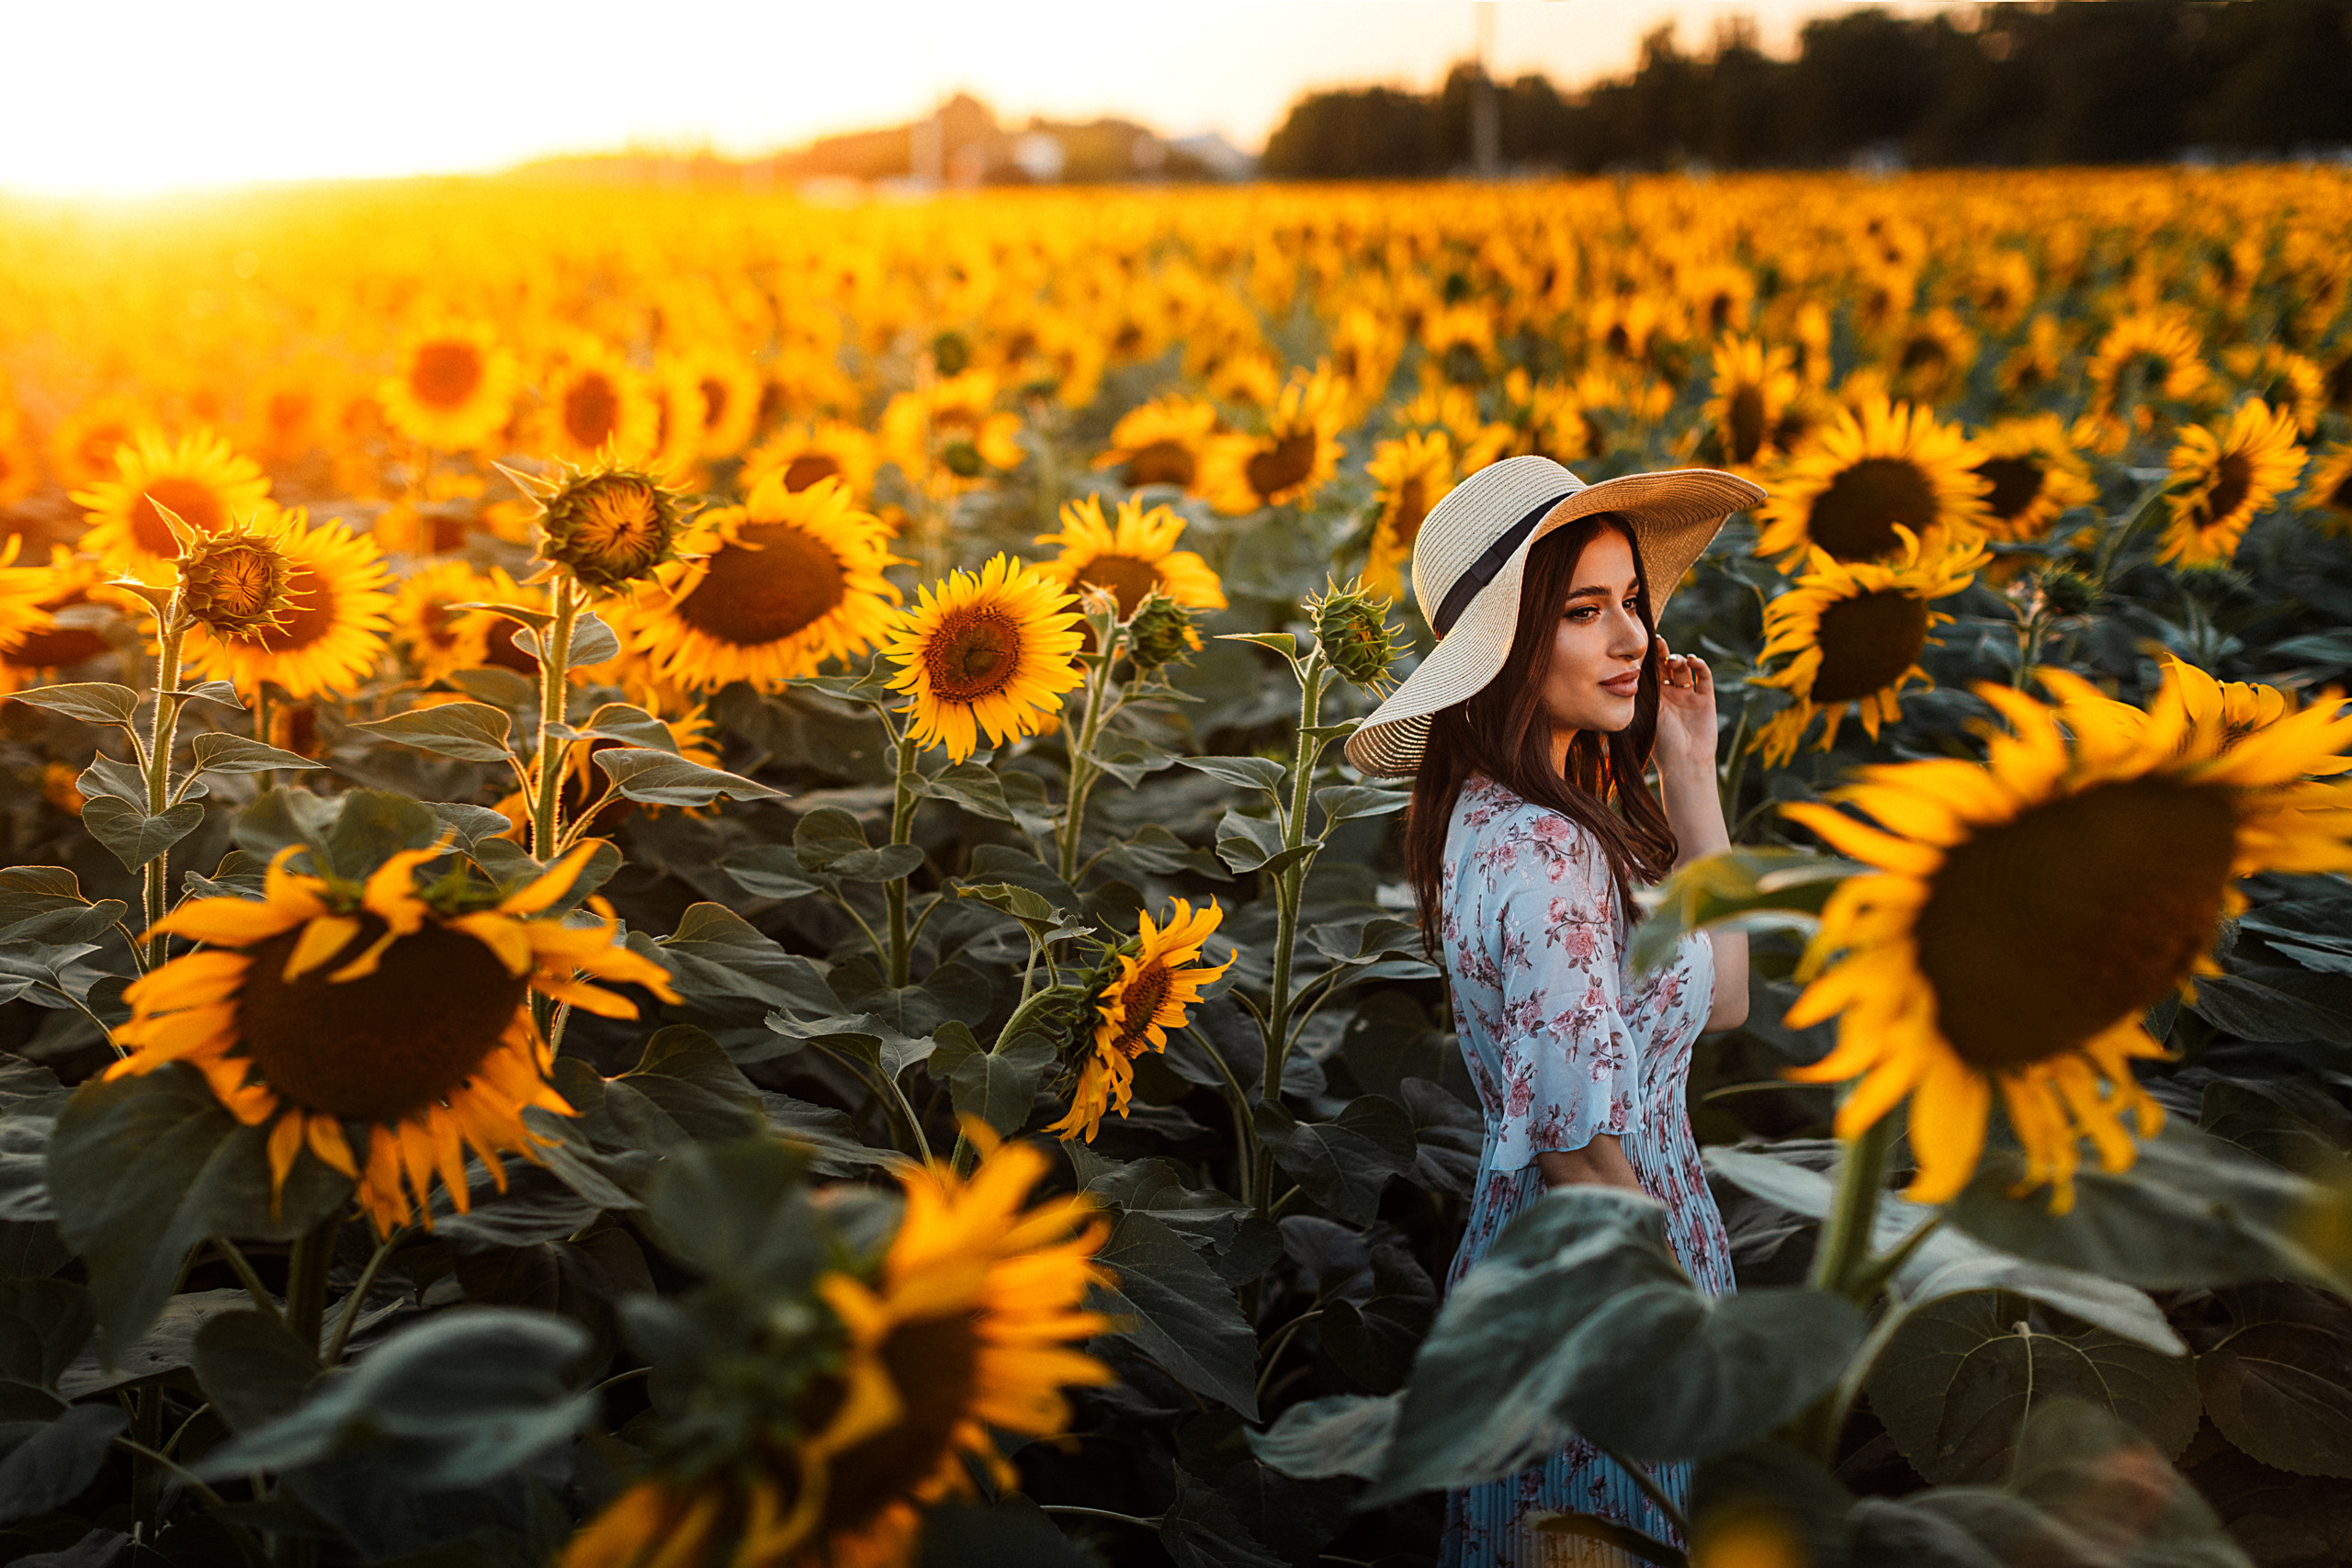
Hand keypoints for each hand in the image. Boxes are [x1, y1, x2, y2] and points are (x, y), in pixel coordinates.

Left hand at [1650, 637, 1717, 779]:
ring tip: (1674, 660)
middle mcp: (1671, 694)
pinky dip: (1699, 666)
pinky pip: (1704, 678)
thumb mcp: (1645, 716)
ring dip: (1679, 660)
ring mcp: (1689, 696)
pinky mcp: (1706, 700)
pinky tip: (1692, 660)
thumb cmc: (1660, 744)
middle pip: (1667, 666)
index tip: (1642, 645)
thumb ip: (1638, 696)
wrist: (1684, 762)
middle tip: (1658, 642)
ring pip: (1685, 669)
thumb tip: (1620, 672)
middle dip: (1663, 653)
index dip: (1648, 658)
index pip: (1650, 672)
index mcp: (1653, 698)